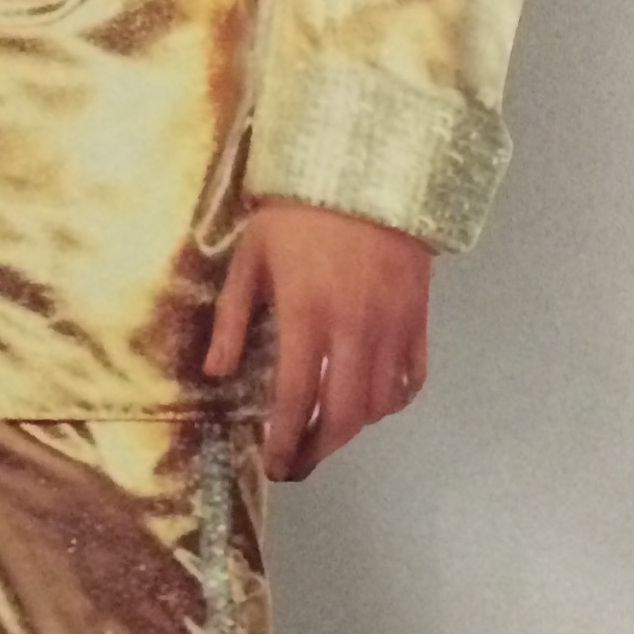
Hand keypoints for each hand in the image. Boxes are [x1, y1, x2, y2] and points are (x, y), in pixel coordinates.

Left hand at [203, 197, 432, 480]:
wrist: (365, 170)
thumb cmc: (298, 213)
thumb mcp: (251, 260)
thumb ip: (232, 320)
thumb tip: (215, 373)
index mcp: (308, 315)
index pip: (297, 399)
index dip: (285, 440)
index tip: (274, 462)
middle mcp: (354, 329)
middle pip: (343, 415)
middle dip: (319, 450)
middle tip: (299, 464)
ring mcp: (392, 326)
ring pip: (380, 405)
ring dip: (353, 430)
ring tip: (327, 434)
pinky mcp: (418, 317)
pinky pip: (412, 378)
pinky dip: (393, 401)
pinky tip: (371, 403)